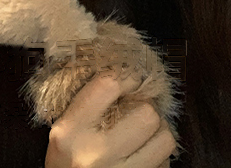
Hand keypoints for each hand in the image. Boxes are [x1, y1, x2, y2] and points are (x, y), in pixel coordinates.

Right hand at [45, 72, 176, 167]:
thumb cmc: (67, 164)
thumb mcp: (64, 132)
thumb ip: (88, 104)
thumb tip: (124, 71)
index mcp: (71, 131)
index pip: (108, 84)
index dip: (128, 76)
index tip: (131, 79)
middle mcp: (95, 154)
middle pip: (146, 113)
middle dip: (146, 109)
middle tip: (138, 111)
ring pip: (164, 138)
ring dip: (158, 132)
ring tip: (145, 134)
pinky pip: (165, 162)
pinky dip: (159, 155)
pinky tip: (144, 154)